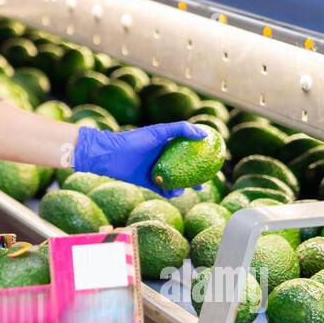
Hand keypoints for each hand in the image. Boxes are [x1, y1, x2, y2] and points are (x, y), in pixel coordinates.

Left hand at [72, 122, 210, 197]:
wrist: (111, 155)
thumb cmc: (134, 140)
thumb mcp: (159, 132)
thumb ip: (181, 129)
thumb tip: (204, 134)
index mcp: (166, 145)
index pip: (187, 150)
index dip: (199, 155)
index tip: (212, 159)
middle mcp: (162, 158)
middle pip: (183, 168)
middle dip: (194, 175)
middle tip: (205, 181)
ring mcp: (155, 170)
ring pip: (174, 180)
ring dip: (182, 186)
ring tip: (188, 189)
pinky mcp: (147, 182)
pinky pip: (163, 189)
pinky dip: (170, 192)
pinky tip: (174, 193)